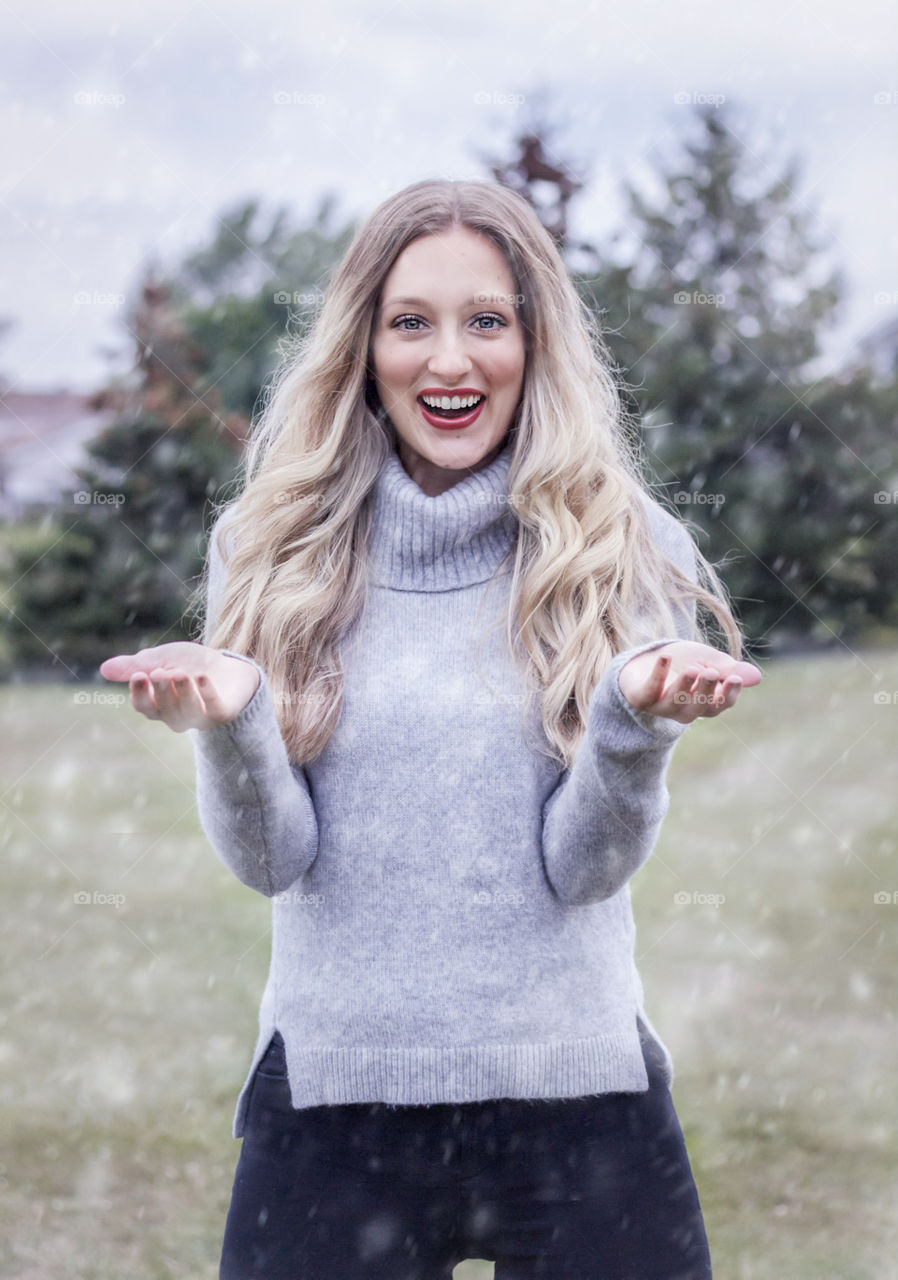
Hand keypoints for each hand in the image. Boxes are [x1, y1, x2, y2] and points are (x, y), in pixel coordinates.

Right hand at [98, 642, 260, 731]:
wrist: (229, 667)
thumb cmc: (190, 664)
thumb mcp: (161, 659)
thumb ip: (135, 665)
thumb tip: (104, 669)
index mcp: (159, 705)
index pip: (144, 706)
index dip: (140, 693)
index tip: (138, 675)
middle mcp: (178, 716)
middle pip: (164, 710)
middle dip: (161, 691)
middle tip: (160, 672)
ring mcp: (201, 717)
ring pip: (187, 712)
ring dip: (182, 693)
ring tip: (179, 674)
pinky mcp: (223, 712)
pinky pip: (213, 708)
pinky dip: (206, 693)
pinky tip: (201, 677)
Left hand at [618, 640, 761, 723]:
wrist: (647, 660)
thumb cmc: (684, 663)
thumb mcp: (709, 661)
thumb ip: (728, 669)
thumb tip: (756, 677)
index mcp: (705, 703)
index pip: (720, 705)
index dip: (729, 694)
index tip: (735, 678)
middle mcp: (685, 710)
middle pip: (699, 706)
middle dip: (706, 690)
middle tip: (712, 672)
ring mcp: (662, 706)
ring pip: (676, 702)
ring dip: (684, 686)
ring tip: (692, 670)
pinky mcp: (642, 698)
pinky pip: (650, 690)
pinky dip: (658, 674)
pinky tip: (665, 657)